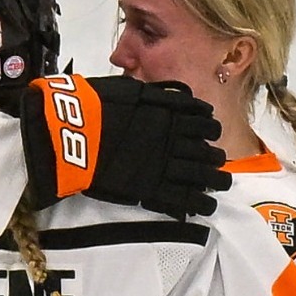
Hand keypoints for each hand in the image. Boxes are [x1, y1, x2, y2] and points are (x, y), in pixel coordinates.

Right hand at [20, 74, 229, 218]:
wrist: (75, 131)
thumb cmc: (97, 106)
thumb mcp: (132, 90)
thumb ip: (157, 96)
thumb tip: (175, 95)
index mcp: (170, 115)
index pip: (203, 122)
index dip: (209, 129)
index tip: (210, 134)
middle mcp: (174, 139)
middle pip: (207, 151)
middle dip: (214, 157)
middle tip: (216, 161)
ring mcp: (166, 166)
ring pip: (203, 176)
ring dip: (216, 180)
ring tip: (220, 184)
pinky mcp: (153, 189)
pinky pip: (185, 199)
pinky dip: (200, 203)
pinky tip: (206, 205)